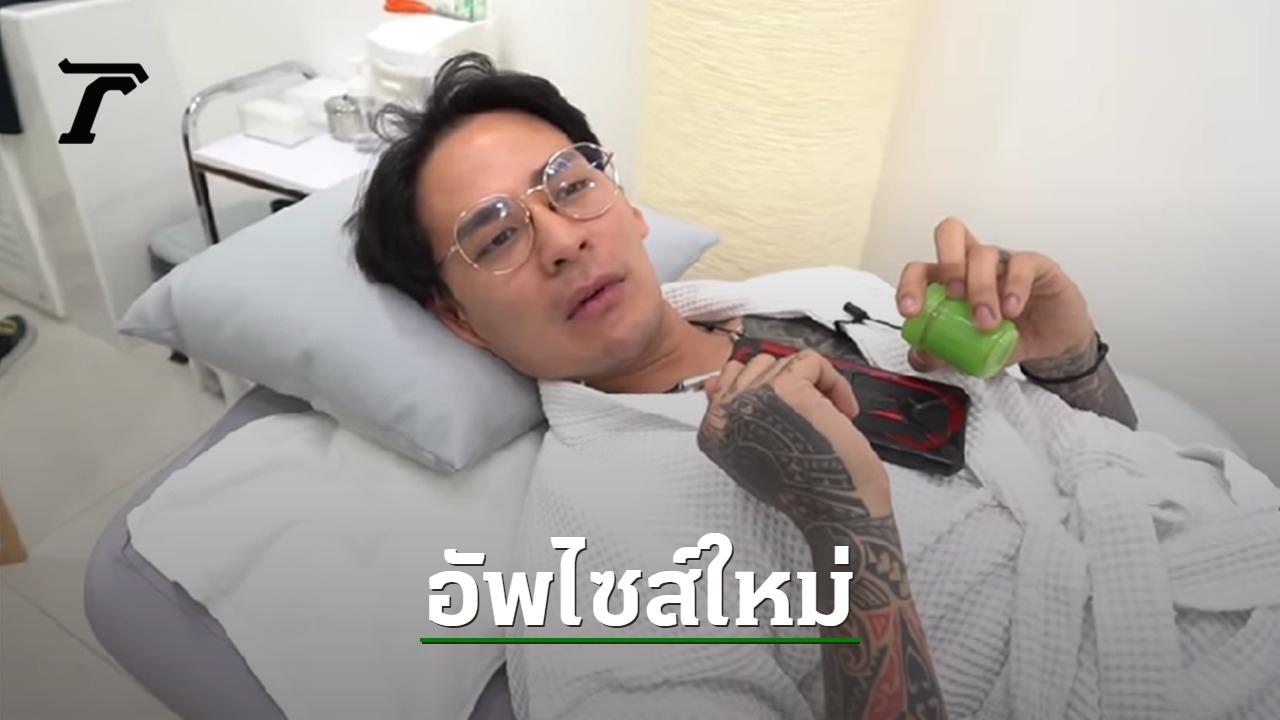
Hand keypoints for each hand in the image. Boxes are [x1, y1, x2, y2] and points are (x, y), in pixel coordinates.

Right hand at [696, 350, 891, 525]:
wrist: (835, 512)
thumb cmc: (803, 491)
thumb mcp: (755, 455)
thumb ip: (734, 419)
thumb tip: (714, 383)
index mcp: (713, 430)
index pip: (728, 380)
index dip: (768, 392)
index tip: (791, 412)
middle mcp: (725, 412)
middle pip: (757, 366)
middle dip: (791, 385)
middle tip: (813, 415)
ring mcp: (752, 398)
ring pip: (783, 361)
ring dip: (813, 384)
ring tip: (829, 415)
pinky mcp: (787, 390)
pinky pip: (811, 361)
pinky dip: (834, 380)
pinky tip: (843, 410)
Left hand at [896, 217, 1097, 371]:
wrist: (1053, 342)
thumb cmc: (1008, 336)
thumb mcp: (973, 352)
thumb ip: (945, 353)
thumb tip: (919, 357)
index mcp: (951, 281)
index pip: (921, 269)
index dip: (910, 284)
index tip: (911, 311)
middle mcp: (974, 264)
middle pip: (950, 234)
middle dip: (947, 264)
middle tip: (953, 297)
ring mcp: (1004, 261)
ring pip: (984, 254)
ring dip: (981, 289)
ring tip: (987, 322)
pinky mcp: (1036, 266)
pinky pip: (1022, 263)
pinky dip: (1014, 287)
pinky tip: (1012, 311)